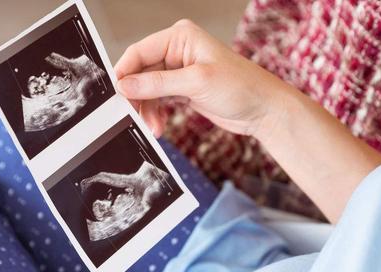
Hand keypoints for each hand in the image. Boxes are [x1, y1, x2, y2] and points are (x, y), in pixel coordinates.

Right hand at [114, 19, 291, 138]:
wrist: (264, 110)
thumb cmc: (240, 88)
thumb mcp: (196, 83)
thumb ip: (158, 84)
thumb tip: (125, 85)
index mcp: (180, 37)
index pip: (140, 51)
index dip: (125, 73)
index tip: (117, 95)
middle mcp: (178, 50)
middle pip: (141, 71)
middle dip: (136, 95)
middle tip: (132, 116)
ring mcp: (180, 71)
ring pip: (148, 88)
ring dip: (146, 108)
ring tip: (151, 126)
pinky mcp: (184, 89)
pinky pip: (159, 99)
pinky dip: (156, 112)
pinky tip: (158, 125)